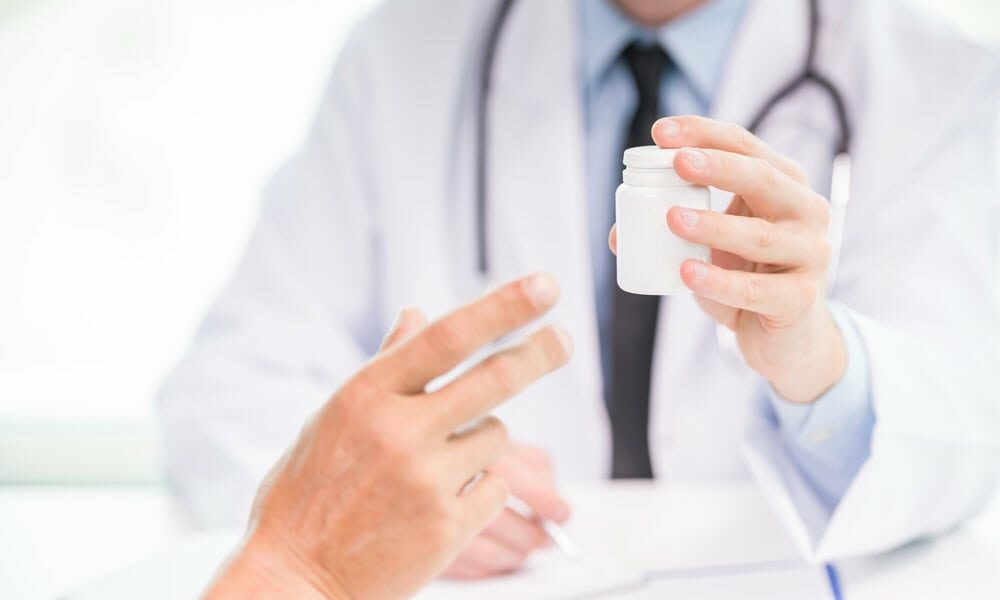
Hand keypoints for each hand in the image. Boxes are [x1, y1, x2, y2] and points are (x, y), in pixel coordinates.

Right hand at [203, 273, 573, 599]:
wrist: (294, 575)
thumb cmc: (308, 492)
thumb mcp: (333, 418)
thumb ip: (385, 366)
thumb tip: (416, 313)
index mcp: (366, 394)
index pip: (448, 336)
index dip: (504, 307)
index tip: (545, 286)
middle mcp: (399, 431)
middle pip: (494, 378)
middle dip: (539, 352)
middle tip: (563, 340)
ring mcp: (425, 480)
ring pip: (496, 434)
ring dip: (483, 438)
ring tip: (439, 463)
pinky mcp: (447, 528)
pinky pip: (495, 487)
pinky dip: (481, 488)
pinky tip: (440, 501)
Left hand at [610, 116, 845, 402]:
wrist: (784, 337)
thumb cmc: (746, 276)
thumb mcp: (714, 246)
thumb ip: (676, 230)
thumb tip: (617, 233)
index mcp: (784, 184)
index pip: (745, 146)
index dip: (704, 134)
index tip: (660, 132)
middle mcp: (806, 211)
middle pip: (763, 179)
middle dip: (718, 166)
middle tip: (676, 161)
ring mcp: (810, 254)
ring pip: (760, 235)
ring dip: (714, 225)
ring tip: (673, 218)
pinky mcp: (800, 298)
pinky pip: (756, 289)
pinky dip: (719, 280)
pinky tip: (687, 272)